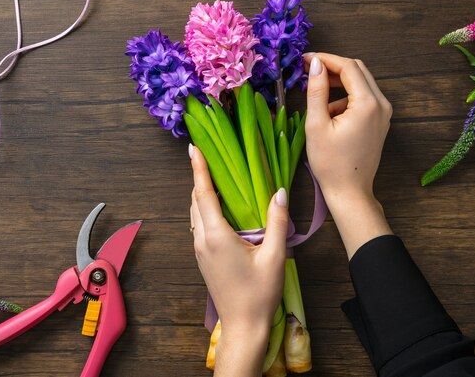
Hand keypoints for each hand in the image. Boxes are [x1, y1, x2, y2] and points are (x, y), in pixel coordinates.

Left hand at [189, 144, 288, 375]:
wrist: (244, 326)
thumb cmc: (259, 294)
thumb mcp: (275, 256)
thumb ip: (277, 222)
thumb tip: (280, 192)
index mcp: (216, 236)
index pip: (203, 194)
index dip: (199, 169)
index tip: (193, 148)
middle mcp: (202, 240)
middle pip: (195, 201)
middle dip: (198, 177)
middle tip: (205, 155)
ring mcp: (200, 251)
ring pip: (195, 214)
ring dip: (200, 194)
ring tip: (210, 176)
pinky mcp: (203, 259)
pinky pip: (199, 226)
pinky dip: (203, 209)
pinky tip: (217, 207)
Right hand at [304, 53, 392, 257]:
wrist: (349, 192)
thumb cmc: (330, 163)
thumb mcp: (316, 124)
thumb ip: (316, 90)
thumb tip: (315, 64)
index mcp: (367, 103)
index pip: (348, 66)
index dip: (325, 59)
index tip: (304, 59)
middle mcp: (381, 104)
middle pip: (358, 70)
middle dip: (332, 67)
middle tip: (308, 70)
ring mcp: (383, 113)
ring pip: (361, 83)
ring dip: (338, 82)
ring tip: (315, 92)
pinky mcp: (379, 121)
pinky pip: (363, 98)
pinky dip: (345, 97)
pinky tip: (328, 112)